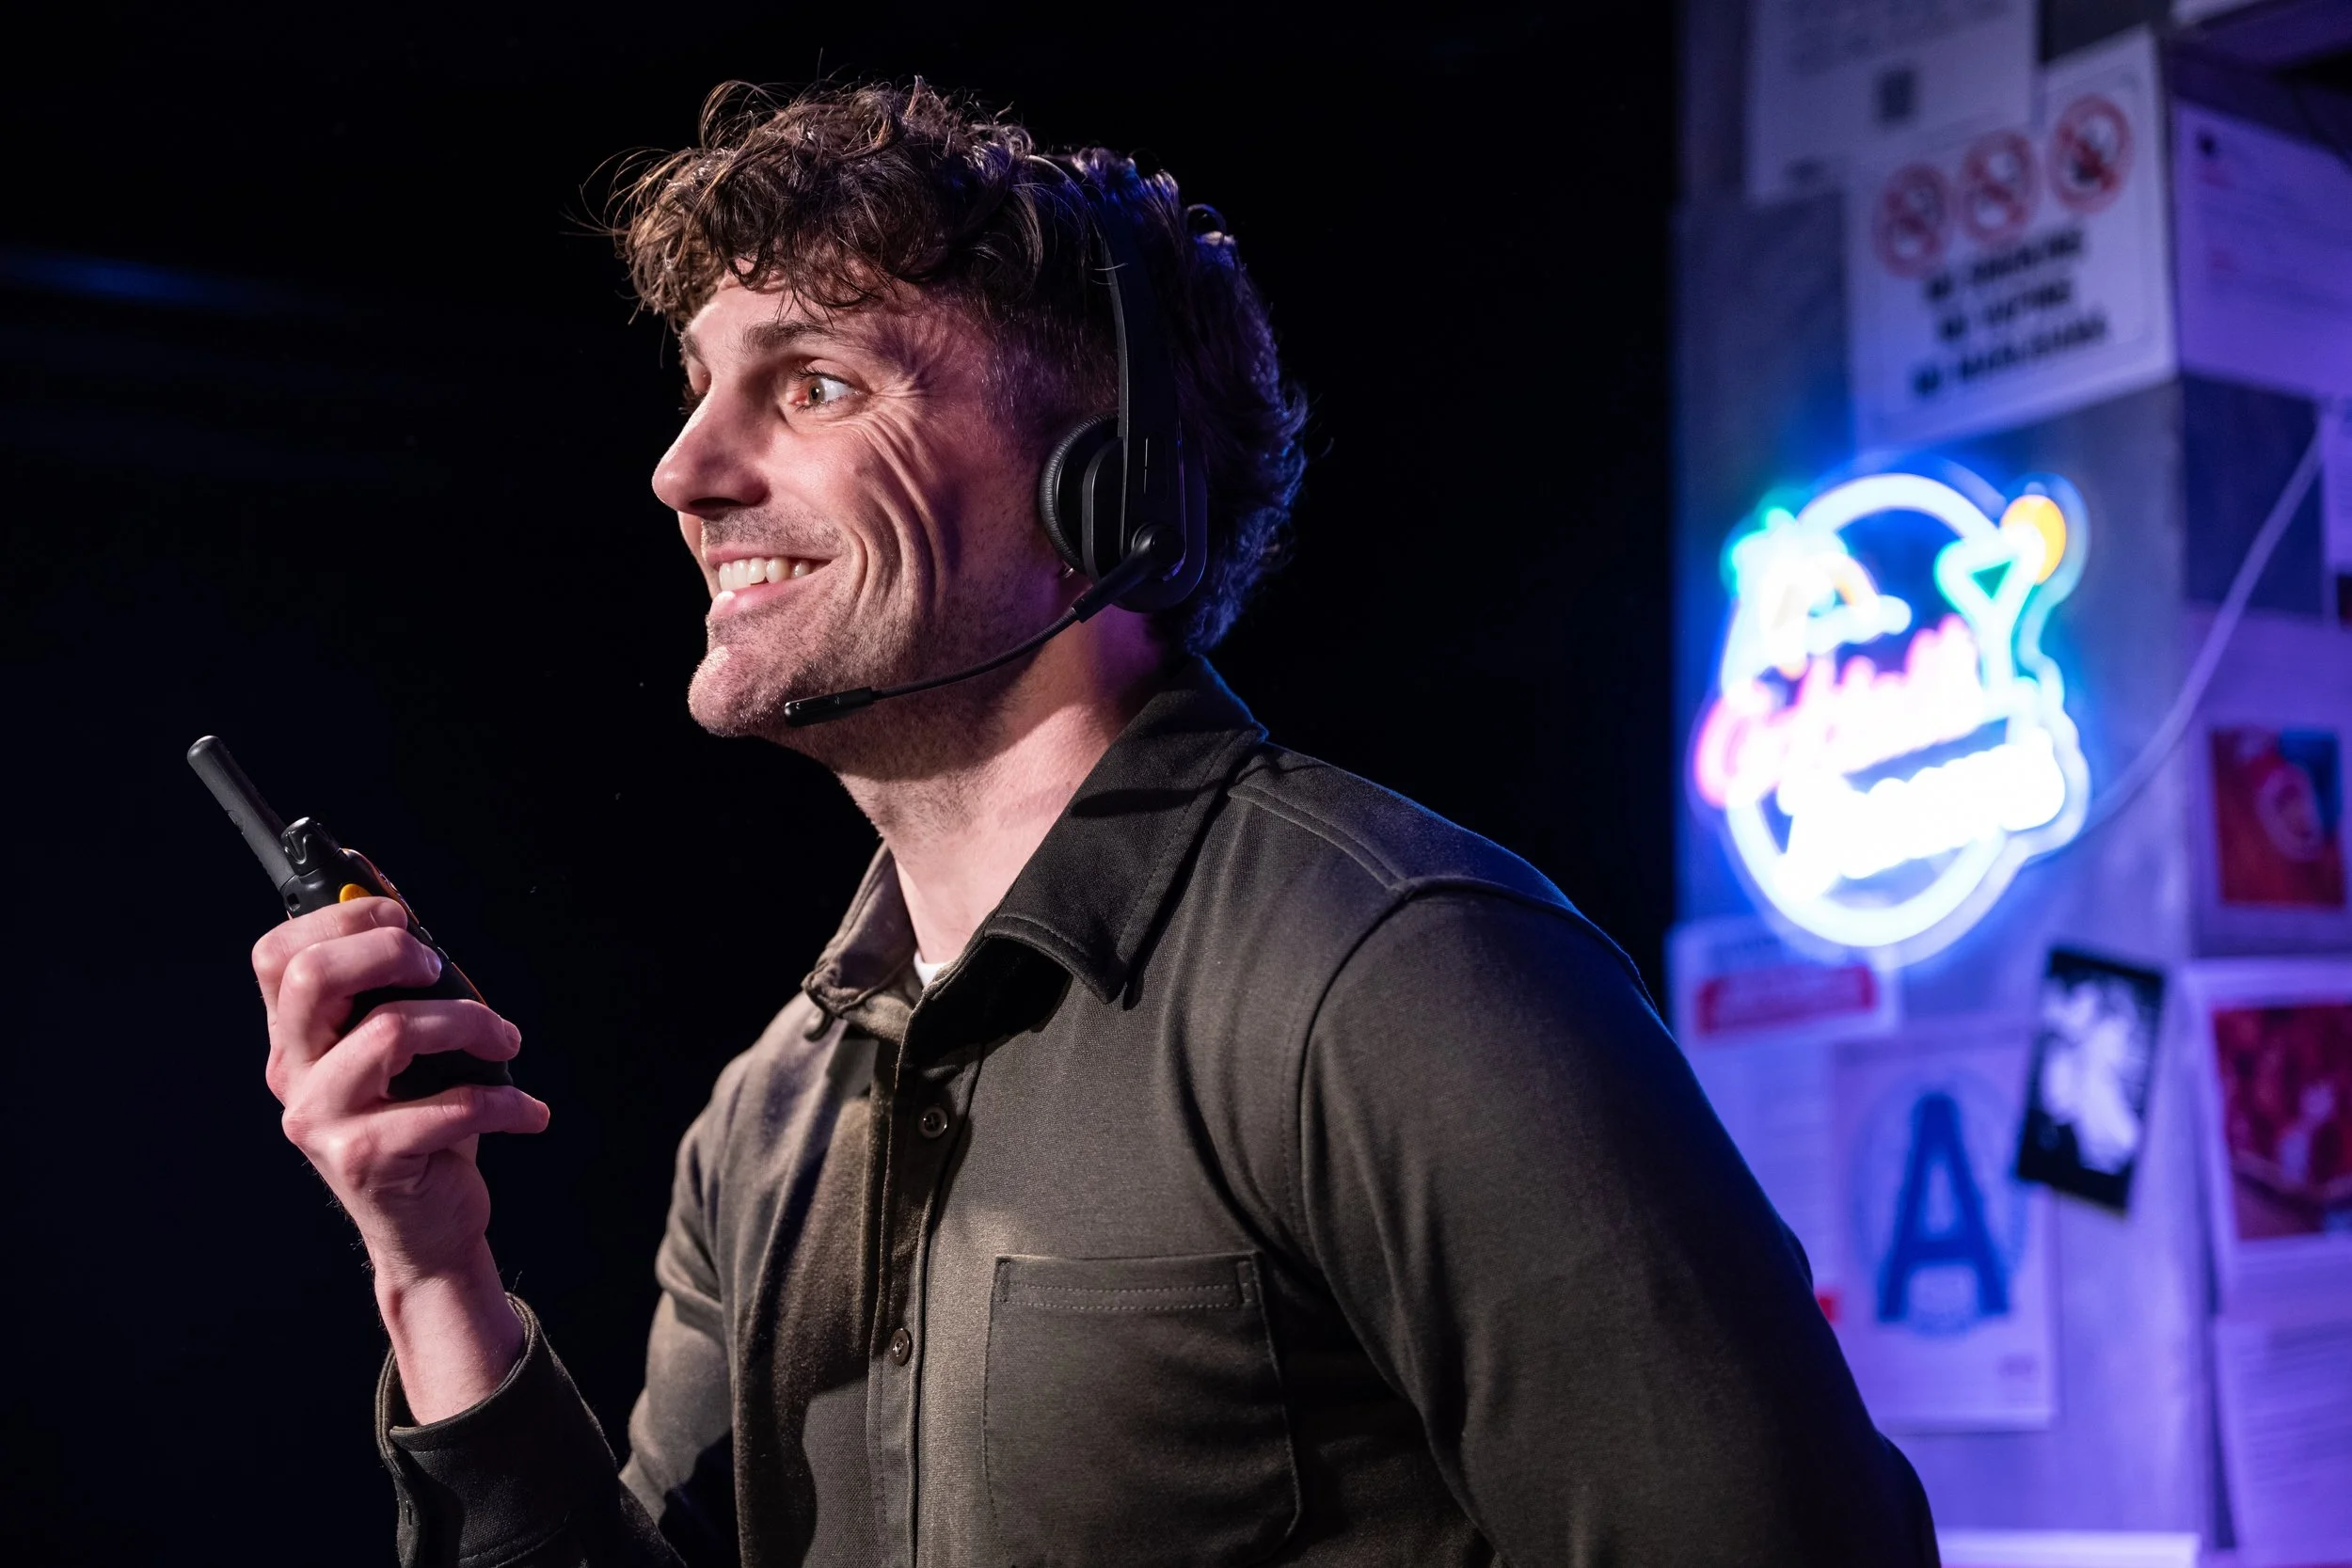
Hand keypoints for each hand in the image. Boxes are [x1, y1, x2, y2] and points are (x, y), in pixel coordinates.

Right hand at [255, 896, 549, 1418]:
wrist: (431, 1229)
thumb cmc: (425, 1126)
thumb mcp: (410, 1049)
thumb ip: (395, 981)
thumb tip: (386, 895)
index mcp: (298, 1039)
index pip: (276, 956)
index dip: (340, 920)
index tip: (402, 921)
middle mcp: (294, 1076)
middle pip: (313, 978)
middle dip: (393, 953)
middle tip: (443, 972)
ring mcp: (321, 1120)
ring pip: (389, 1031)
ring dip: (469, 1024)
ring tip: (506, 1046)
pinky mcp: (364, 1159)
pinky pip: (445, 1105)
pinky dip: (504, 1102)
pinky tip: (528, 1112)